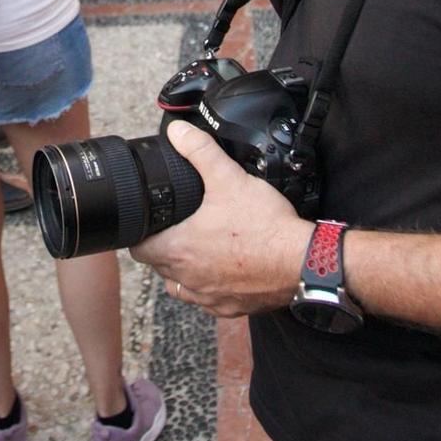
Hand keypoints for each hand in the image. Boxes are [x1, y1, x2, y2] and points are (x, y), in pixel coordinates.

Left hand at [128, 121, 308, 317]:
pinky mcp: (230, 308)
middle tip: (176, 230)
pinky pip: (209, 301)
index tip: (149, 225)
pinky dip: (210, 288)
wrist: (302, 262)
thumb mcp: (229, 178)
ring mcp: (209, 297)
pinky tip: (223, 271)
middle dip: (164, 249)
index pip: (138, 250)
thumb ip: (200, 151)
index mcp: (179, 250)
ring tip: (198, 250)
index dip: (140, 235)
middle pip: (159, 268)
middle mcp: (188, 278)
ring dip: (184, 271)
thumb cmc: (265, 226)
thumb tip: (178, 132)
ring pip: (181, 287)